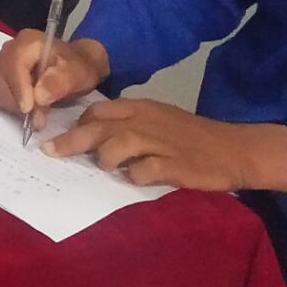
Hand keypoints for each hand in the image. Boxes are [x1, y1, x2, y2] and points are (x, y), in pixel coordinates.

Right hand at [0, 32, 107, 127]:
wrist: (73, 68)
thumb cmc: (77, 67)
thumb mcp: (78, 74)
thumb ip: (59, 82)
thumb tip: (38, 96)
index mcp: (28, 42)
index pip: (14, 64)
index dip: (19, 88)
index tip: (29, 109)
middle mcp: (9, 49)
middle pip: (1, 78)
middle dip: (18, 101)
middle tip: (40, 116)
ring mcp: (1, 62)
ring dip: (14, 106)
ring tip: (38, 111)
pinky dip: (11, 106)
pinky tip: (30, 106)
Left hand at [44, 100, 283, 191]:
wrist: (235, 149)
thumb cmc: (192, 136)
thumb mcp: (158, 119)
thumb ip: (128, 124)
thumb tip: (92, 136)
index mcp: (141, 108)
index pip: (98, 110)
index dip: (78, 123)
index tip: (61, 136)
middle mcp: (146, 121)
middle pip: (100, 127)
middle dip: (71, 140)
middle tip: (51, 151)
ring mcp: (161, 143)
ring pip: (118, 144)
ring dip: (105, 157)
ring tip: (104, 167)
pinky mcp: (176, 165)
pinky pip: (145, 170)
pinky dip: (135, 175)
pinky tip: (135, 179)